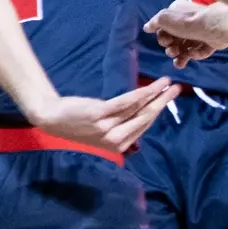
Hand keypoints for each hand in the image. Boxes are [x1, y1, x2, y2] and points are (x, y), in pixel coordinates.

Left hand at [27, 77, 177, 152]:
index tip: (169, 98)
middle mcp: (115, 139)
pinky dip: (140, 94)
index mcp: (119, 145)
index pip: (144, 126)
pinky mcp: (99, 114)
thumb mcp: (102, 129)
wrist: (51, 118)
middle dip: (163, 102)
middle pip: (146, 118)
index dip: (158, 111)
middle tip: (177, 88)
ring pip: (138, 109)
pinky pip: (124, 103)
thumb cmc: (78, 122)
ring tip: (168, 83)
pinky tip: (150, 87)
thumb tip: (144, 115)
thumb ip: (122, 126)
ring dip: (155, 95)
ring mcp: (107, 127)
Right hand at [145, 0, 227, 67]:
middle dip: (171, 48)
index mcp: (177, 12)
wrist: (214, 27)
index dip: (162, 37)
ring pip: (187, 47)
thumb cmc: (186, 22)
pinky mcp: (211, 41)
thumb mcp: (164, 19)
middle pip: (175, 39)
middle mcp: (188, 21)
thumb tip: (146, 28)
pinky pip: (200, 51)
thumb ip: (154, 23)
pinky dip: (195, 55)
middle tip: (172, 51)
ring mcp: (200, 32)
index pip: (165, 26)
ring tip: (179, 63)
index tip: (164, 42)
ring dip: (181, 56)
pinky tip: (192, 55)